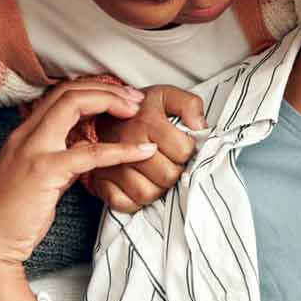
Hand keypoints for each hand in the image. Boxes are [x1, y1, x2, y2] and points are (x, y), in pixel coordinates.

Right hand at [0, 81, 156, 300]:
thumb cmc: (12, 214)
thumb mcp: (35, 176)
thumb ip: (59, 157)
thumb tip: (88, 149)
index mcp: (23, 134)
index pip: (59, 94)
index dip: (91, 89)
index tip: (118, 98)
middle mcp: (26, 134)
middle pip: (68, 91)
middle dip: (105, 88)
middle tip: (135, 98)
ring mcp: (34, 149)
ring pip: (74, 105)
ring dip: (111, 102)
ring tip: (137, 110)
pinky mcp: (45, 171)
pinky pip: (90, 152)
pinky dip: (121, 149)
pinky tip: (142, 151)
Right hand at [90, 84, 206, 212]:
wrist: (106, 115)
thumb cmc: (141, 110)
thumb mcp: (168, 96)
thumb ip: (190, 105)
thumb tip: (199, 126)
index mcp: (146, 121)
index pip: (183, 151)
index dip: (187, 151)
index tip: (180, 146)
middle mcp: (127, 144)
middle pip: (167, 176)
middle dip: (175, 171)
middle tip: (170, 162)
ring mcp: (112, 165)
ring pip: (147, 194)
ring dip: (158, 188)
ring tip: (157, 174)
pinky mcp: (102, 182)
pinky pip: (124, 204)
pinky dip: (135, 201)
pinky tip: (141, 185)